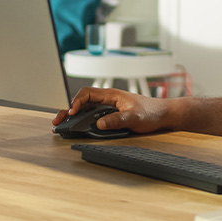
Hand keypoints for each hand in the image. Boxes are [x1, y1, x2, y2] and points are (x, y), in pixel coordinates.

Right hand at [52, 87, 171, 133]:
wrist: (164, 115)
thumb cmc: (152, 112)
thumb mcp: (134, 117)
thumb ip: (117, 120)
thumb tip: (99, 123)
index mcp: (112, 95)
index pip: (88, 93)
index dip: (77, 101)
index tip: (72, 112)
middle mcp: (108, 99)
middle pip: (83, 101)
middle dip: (68, 110)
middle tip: (57, 122)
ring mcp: (109, 107)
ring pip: (86, 109)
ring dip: (73, 116)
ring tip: (61, 126)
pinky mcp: (111, 115)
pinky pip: (93, 116)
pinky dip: (82, 121)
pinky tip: (76, 127)